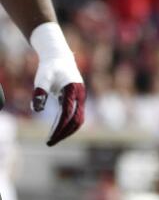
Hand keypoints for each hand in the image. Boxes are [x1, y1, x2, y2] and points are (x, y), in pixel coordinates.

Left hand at [30, 23, 86, 145]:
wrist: (59, 57)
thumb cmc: (49, 67)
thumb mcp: (42, 78)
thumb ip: (39, 92)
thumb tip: (36, 109)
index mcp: (74, 90)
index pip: (68, 114)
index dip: (59, 128)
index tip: (49, 139)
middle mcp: (80, 95)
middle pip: (77, 120)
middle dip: (64, 133)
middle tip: (49, 143)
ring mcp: (80, 97)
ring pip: (78, 119)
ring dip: (66, 130)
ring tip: (51, 139)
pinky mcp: (76, 99)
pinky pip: (74, 115)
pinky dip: (66, 124)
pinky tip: (55, 129)